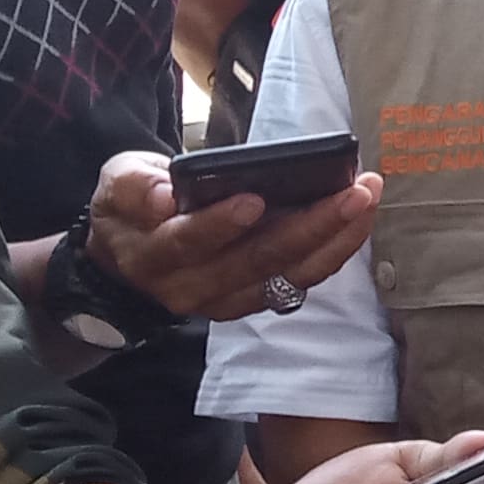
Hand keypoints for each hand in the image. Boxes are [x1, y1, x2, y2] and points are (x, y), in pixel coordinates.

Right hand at [86, 150, 380, 322]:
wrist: (128, 259)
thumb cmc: (130, 210)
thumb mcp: (116, 185)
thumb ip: (135, 187)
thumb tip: (163, 197)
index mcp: (154, 255)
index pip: (189, 242)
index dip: (221, 224)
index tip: (255, 198)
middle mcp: (194, 287)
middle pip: (257, 261)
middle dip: (311, 225)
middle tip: (353, 191)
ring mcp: (228, 299)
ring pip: (289, 275)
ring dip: (335, 238)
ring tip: (367, 197)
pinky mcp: (254, 298)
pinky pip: (300, 280)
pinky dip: (333, 251)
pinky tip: (358, 219)